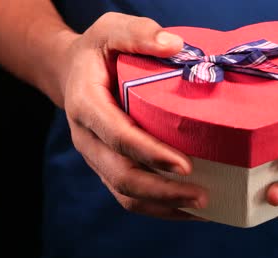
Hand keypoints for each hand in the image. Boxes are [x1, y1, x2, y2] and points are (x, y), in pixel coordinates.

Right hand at [59, 12, 207, 220]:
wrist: (73, 73)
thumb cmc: (98, 52)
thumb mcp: (111, 29)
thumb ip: (137, 34)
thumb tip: (176, 46)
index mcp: (87, 105)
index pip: (118, 136)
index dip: (150, 153)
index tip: (185, 165)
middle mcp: (89, 139)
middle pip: (122, 176)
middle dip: (162, 190)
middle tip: (203, 195)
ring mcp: (98, 158)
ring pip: (125, 194)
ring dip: (163, 205)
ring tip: (203, 208)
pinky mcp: (109, 166)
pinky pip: (131, 196)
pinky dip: (160, 207)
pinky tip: (188, 208)